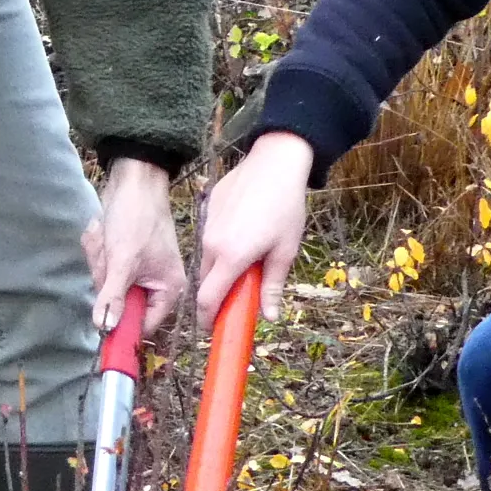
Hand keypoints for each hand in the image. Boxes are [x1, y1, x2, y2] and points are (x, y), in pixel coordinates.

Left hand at [81, 157, 185, 338]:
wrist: (133, 179)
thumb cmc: (137, 218)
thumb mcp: (123, 261)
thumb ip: (113, 297)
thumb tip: (104, 328)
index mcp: (168, 289)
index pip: (145, 325)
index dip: (123, 325)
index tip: (100, 325)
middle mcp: (156, 282)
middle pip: (120, 302)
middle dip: (106, 278)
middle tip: (109, 257)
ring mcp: (137, 268)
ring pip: (106, 282)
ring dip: (101, 260)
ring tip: (107, 239)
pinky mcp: (122, 255)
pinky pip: (103, 265)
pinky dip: (99, 249)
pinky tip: (103, 233)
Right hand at [197, 130, 313, 319]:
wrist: (274, 162)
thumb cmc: (285, 207)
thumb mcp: (285, 250)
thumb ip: (272, 285)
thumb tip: (269, 316)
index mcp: (231, 257)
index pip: (207, 299)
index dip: (208, 318)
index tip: (216, 328)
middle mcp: (212, 243)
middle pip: (205, 281)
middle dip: (217, 294)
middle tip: (239, 296)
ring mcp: (207, 225)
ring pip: (206, 259)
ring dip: (220, 268)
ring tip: (248, 258)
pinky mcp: (207, 209)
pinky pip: (209, 237)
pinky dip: (221, 245)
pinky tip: (244, 231)